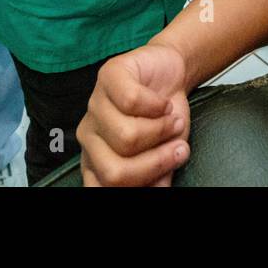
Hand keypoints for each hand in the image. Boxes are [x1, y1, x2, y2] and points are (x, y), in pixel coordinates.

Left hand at [77, 43, 190, 186]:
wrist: (171, 75)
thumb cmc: (163, 118)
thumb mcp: (164, 156)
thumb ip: (157, 179)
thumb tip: (158, 192)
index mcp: (96, 162)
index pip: (105, 188)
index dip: (141, 184)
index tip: (166, 176)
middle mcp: (90, 137)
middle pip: (115, 171)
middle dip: (156, 162)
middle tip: (178, 148)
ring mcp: (95, 106)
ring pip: (127, 136)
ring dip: (162, 130)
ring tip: (172, 121)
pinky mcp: (107, 77)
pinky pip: (132, 101)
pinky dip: (158, 105)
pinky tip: (162, 103)